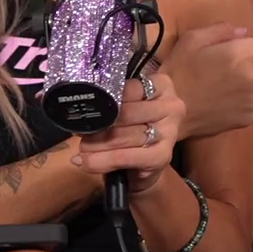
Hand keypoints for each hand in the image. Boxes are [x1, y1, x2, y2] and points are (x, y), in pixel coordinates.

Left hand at [73, 71, 185, 192]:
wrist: (147, 165)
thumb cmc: (134, 128)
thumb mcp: (128, 107)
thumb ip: (114, 101)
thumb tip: (84, 102)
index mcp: (162, 85)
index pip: (128, 88)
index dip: (105, 100)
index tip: (88, 108)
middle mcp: (171, 106)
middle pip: (125, 113)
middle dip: (99, 125)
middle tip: (81, 133)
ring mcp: (170, 132)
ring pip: (123, 136)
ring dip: (96, 145)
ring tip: (81, 149)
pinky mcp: (162, 156)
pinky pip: (125, 157)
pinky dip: (102, 161)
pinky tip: (86, 163)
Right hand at [164, 22, 252, 139]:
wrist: (167, 109)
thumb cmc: (178, 69)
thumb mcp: (194, 37)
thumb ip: (224, 30)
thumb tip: (247, 35)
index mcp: (243, 51)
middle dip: (241, 63)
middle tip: (212, 69)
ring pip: (252, 83)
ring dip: (238, 83)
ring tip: (211, 87)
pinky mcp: (250, 117)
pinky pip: (249, 102)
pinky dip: (236, 101)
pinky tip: (216, 102)